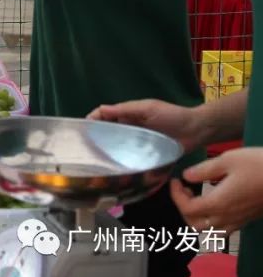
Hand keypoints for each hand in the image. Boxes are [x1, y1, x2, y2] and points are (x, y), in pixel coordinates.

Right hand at [86, 99, 204, 152]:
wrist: (196, 131)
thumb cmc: (172, 115)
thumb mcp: (147, 108)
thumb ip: (125, 109)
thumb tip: (100, 109)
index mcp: (127, 114)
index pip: (103, 116)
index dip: (92, 121)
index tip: (81, 131)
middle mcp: (129, 128)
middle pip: (107, 132)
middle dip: (95, 138)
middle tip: (84, 150)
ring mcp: (137, 142)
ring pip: (116, 146)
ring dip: (106, 151)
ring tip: (95, 161)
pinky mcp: (145, 155)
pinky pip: (130, 157)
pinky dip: (120, 160)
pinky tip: (114, 168)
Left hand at [171, 147, 262, 232]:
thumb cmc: (259, 165)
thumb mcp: (228, 160)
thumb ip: (203, 170)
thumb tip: (186, 176)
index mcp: (219, 203)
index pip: (187, 209)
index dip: (175, 195)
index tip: (176, 180)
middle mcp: (227, 217)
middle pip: (194, 225)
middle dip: (183, 208)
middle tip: (184, 189)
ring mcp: (239, 221)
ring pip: (209, 231)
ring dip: (196, 217)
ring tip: (196, 196)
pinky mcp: (247, 220)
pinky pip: (223, 229)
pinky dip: (211, 221)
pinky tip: (214, 202)